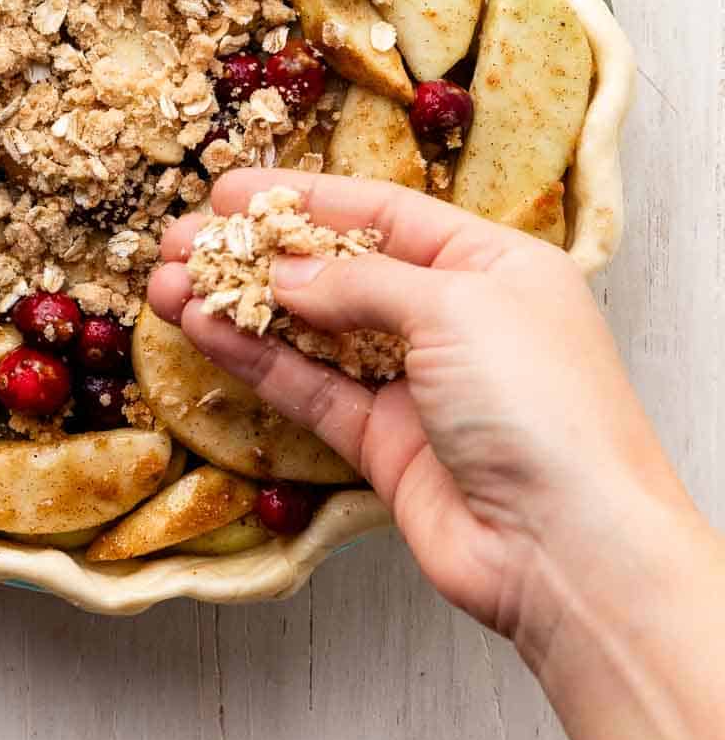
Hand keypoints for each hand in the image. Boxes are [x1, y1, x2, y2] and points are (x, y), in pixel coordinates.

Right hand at [149, 169, 687, 645]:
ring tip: (168, 285)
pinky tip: (204, 330)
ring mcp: (415, 384)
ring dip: (240, 306)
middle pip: (336, 270)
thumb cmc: (543, 404)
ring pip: (309, 332)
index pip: (382, 213)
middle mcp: (452, 318)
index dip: (304, 198)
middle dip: (257, 254)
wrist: (571, 548)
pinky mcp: (383, 444)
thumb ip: (361, 282)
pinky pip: (307, 388)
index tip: (229, 191)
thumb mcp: (456, 304)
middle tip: (181, 241)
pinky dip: (255, 359)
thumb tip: (286, 273)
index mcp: (492, 265)